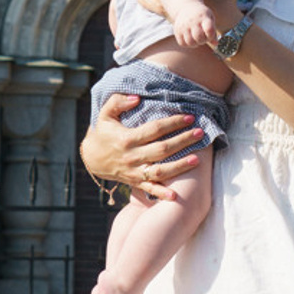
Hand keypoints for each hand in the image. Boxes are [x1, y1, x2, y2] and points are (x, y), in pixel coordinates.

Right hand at [80, 94, 202, 203]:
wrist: (92, 159)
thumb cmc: (104, 132)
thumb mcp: (105, 114)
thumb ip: (118, 102)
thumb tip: (137, 98)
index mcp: (127, 138)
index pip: (154, 129)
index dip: (172, 123)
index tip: (189, 117)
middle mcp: (132, 156)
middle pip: (162, 149)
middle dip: (183, 141)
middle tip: (200, 133)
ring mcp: (134, 171)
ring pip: (160, 171)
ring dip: (179, 166)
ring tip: (197, 159)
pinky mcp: (135, 182)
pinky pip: (150, 189)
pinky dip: (161, 193)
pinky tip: (175, 195)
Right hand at [170, 3, 218, 49]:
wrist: (186, 7)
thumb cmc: (202, 15)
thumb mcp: (210, 19)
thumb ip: (213, 31)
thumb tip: (216, 44)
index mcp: (203, 17)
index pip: (209, 30)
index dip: (211, 36)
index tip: (210, 34)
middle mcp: (193, 21)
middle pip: (199, 37)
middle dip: (203, 41)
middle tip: (203, 37)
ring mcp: (184, 26)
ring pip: (190, 42)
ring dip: (195, 44)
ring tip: (197, 39)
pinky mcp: (177, 30)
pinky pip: (182, 43)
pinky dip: (187, 44)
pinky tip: (190, 39)